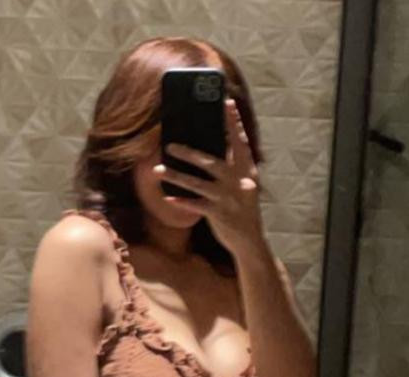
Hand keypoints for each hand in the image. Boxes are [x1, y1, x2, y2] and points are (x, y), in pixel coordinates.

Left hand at [153, 98, 263, 254]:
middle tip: (169, 145)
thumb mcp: (243, 185)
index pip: (240, 142)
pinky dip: (181, 202)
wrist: (250, 241)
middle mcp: (239, 182)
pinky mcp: (219, 214)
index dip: (234, 122)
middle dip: (189, 153)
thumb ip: (232, 167)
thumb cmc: (241, 209)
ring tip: (158, 169)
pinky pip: (196, 205)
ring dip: (176, 176)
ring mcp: (228, 199)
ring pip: (198, 183)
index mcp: (247, 170)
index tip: (226, 102)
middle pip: (211, 162)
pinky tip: (168, 198)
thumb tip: (212, 148)